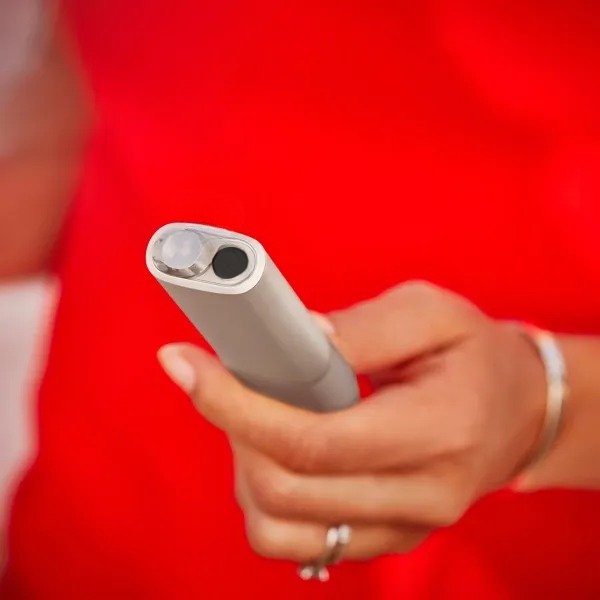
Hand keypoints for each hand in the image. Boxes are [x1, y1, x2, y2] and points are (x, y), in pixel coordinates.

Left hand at [158, 281, 545, 562]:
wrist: (517, 412)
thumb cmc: (475, 355)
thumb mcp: (432, 313)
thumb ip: (364, 327)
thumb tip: (294, 340)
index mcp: (437, 430)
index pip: (311, 441)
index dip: (235, 403)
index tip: (185, 364)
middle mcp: (421, 496)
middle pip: (284, 489)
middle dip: (232, 427)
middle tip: (224, 380)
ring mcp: (402, 529)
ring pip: (279, 531)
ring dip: (245, 470)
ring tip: (255, 419)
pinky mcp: (385, 541)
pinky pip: (299, 544)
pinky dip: (268, 501)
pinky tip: (277, 454)